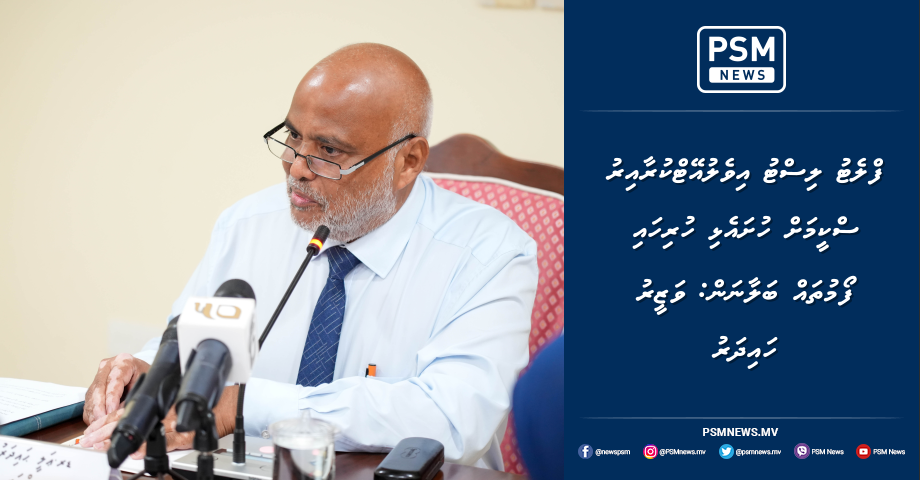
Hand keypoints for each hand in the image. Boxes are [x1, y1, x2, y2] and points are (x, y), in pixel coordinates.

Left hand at [81, 385, 239, 458]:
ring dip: (121, 439)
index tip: (91, 431)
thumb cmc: (208, 404)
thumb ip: (158, 418)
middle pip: (128, 420)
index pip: (126, 412)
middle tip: (88, 442)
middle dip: (105, 432)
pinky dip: (152, 446)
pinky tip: (138, 452)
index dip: (106, 422)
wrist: (231, 405)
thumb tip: (135, 429)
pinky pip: (166, 440)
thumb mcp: (177, 406)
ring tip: (102, 447)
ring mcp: (172, 421)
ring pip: (141, 429)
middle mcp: (162, 410)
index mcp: (158, 403)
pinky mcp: (186, 432)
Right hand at [83, 353, 149, 425]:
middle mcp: (108, 366)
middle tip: (101, 421)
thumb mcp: (144, 384)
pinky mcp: (93, 386)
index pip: (114, 380)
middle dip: (99, 407)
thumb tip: (120, 413)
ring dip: (93, 412)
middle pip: (99, 388)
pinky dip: (90, 413)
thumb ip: (132, 396)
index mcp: (123, 362)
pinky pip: (88, 401)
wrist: (142, 373)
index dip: (111, 398)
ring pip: (91, 396)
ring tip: (97, 425)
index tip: (111, 411)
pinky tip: (94, 422)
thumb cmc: (145, 378)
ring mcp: (99, 376)